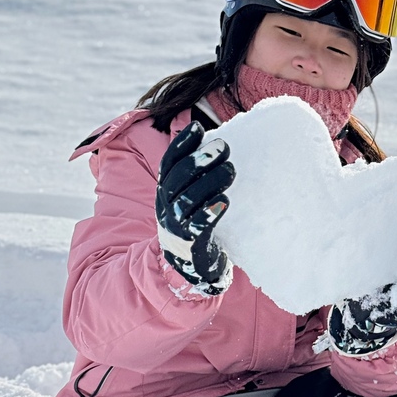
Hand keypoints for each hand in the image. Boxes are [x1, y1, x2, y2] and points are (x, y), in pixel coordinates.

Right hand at [155, 121, 234, 293]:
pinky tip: (225, 201)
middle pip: (177, 180)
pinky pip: (198, 226)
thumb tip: (216, 140)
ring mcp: (177, 227)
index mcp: (165, 194)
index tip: (198, 127)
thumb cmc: (197, 225)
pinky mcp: (192, 244)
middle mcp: (166, 208)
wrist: (192, 269)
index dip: (181, 145)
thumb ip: (197, 175)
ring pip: (188, 200)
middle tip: (224, 146)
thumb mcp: (190, 198)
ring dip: (210, 182)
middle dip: (199, 160)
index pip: (168, 164)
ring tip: (231, 169)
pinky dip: (211, 212)